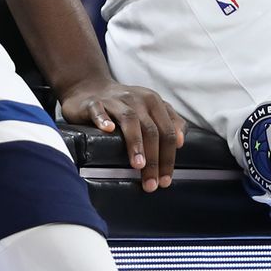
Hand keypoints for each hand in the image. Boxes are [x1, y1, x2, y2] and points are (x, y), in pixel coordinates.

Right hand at [58, 77, 186, 191]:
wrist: (90, 87)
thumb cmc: (125, 105)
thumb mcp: (150, 109)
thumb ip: (169, 122)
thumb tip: (180, 141)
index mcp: (153, 102)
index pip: (167, 131)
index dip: (168, 157)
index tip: (165, 180)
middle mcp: (136, 98)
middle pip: (151, 129)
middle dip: (154, 159)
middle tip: (151, 183)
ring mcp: (114, 99)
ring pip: (130, 119)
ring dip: (135, 143)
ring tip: (138, 165)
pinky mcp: (93, 102)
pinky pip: (98, 109)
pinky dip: (103, 119)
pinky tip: (108, 130)